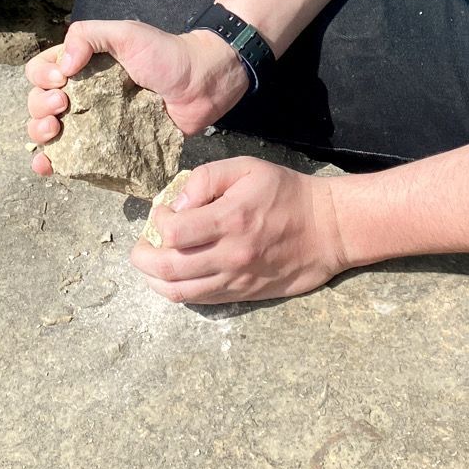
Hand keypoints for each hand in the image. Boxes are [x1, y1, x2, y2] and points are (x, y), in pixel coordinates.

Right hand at [25, 18, 250, 175]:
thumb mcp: (126, 34)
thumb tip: (63, 66)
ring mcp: (94, 124)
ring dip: (40, 134)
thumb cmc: (166, 54)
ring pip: (49, 132)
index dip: (42, 76)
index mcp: (82, 66)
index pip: (42, 70)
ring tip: (54, 131)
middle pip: (39, 103)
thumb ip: (89, 36)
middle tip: (63, 107)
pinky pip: (75, 158)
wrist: (202, 85)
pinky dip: (54, 163)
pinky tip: (48, 165)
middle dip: (40, 106)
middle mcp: (82, 95)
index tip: (62, 79)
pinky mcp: (109, 148)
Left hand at [130, 157, 346, 305]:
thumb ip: (207, 179)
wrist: (327, 229)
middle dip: (142, 258)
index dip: (157, 222)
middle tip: (140, 246)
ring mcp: (237, 279)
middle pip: (169, 269)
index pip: (173, 232)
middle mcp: (230, 255)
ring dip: (155, 280)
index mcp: (230, 219)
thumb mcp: (247, 168)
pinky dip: (178, 291)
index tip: (162, 212)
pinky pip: (200, 300)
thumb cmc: (286, 193)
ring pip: (179, 292)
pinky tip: (174, 276)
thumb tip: (178, 204)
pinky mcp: (243, 294)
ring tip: (151, 264)